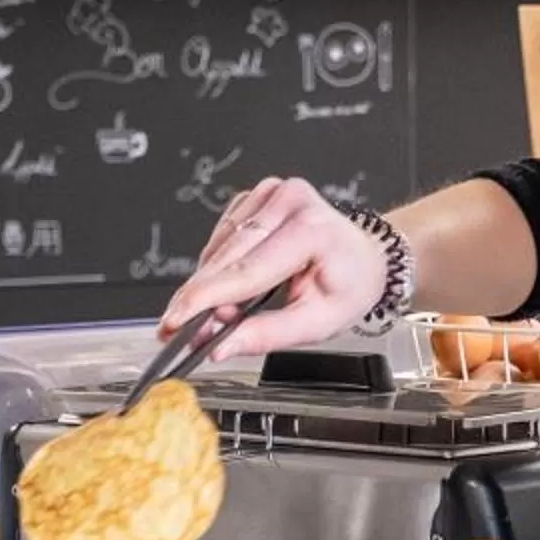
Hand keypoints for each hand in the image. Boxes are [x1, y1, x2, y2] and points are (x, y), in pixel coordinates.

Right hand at [158, 178, 384, 359]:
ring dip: (209, 282)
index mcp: (311, 229)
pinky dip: (219, 264)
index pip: (246, 270)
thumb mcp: (318, 322)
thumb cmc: (349, 284)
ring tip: (222, 312)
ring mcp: (271, 193)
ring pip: (218, 247)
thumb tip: (221, 346)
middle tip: (180, 330)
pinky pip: (222, 236)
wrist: (365, 256)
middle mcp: (289, 201)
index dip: (204, 299)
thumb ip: (267, 335)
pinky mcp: (256, 196)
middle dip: (200, 297)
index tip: (174, 321)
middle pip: (226, 257)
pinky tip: (231, 282)